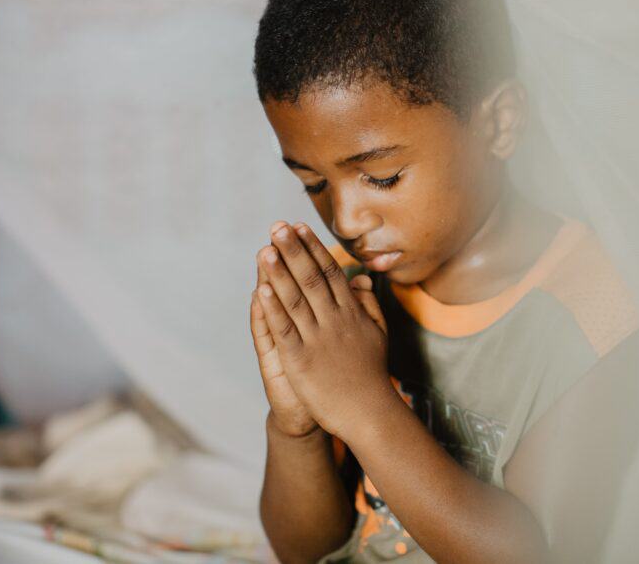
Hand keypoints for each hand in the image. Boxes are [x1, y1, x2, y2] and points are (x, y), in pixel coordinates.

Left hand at [255, 220, 392, 441]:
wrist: (370, 412)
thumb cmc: (372, 375)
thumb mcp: (378, 333)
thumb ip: (369, 304)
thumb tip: (361, 277)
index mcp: (351, 312)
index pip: (330, 273)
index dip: (313, 248)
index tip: (299, 228)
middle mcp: (335, 320)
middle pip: (311, 278)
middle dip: (292, 250)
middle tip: (277, 226)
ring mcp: (318, 339)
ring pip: (295, 299)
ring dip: (278, 272)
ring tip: (264, 248)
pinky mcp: (302, 359)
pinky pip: (285, 329)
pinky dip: (273, 308)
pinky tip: (261, 290)